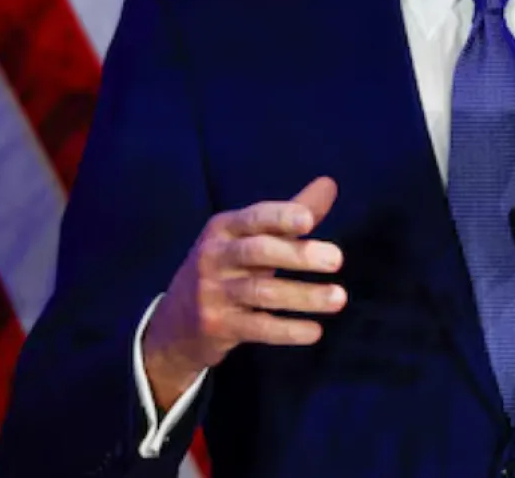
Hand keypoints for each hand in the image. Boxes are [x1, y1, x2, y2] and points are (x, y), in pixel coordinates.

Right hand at [142, 176, 345, 408]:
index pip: (254, 217)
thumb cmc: (227, 268)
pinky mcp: (216, 326)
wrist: (176, 322)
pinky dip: (287, 330)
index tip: (309, 220)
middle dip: (298, 254)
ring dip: (303, 296)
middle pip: (257, 252)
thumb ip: (290, 213)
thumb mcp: (249, 237)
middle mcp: (214, 257)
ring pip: (261, 292)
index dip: (281, 216)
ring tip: (339, 298)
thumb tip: (330, 184)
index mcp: (223, 228)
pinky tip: (315, 331)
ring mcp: (212, 293)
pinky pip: (257, 328)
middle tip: (338, 259)